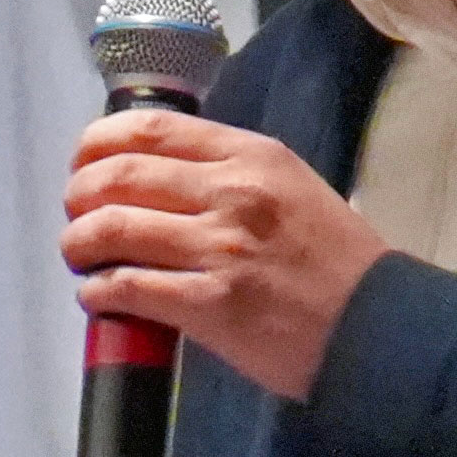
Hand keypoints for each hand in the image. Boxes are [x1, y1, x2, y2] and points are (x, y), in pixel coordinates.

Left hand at [64, 112, 389, 399]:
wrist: (379, 328)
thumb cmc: (334, 263)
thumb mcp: (290, 188)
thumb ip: (226, 174)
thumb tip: (154, 177)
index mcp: (251, 156)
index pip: (150, 129)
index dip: (97, 145)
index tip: (82, 165)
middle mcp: (232, 192)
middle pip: (118, 175)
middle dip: (78, 197)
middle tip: (76, 219)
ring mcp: (220, 248)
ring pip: (112, 229)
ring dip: (78, 246)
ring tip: (81, 259)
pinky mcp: (211, 305)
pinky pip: (127, 288)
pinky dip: (98, 293)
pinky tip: (99, 298)